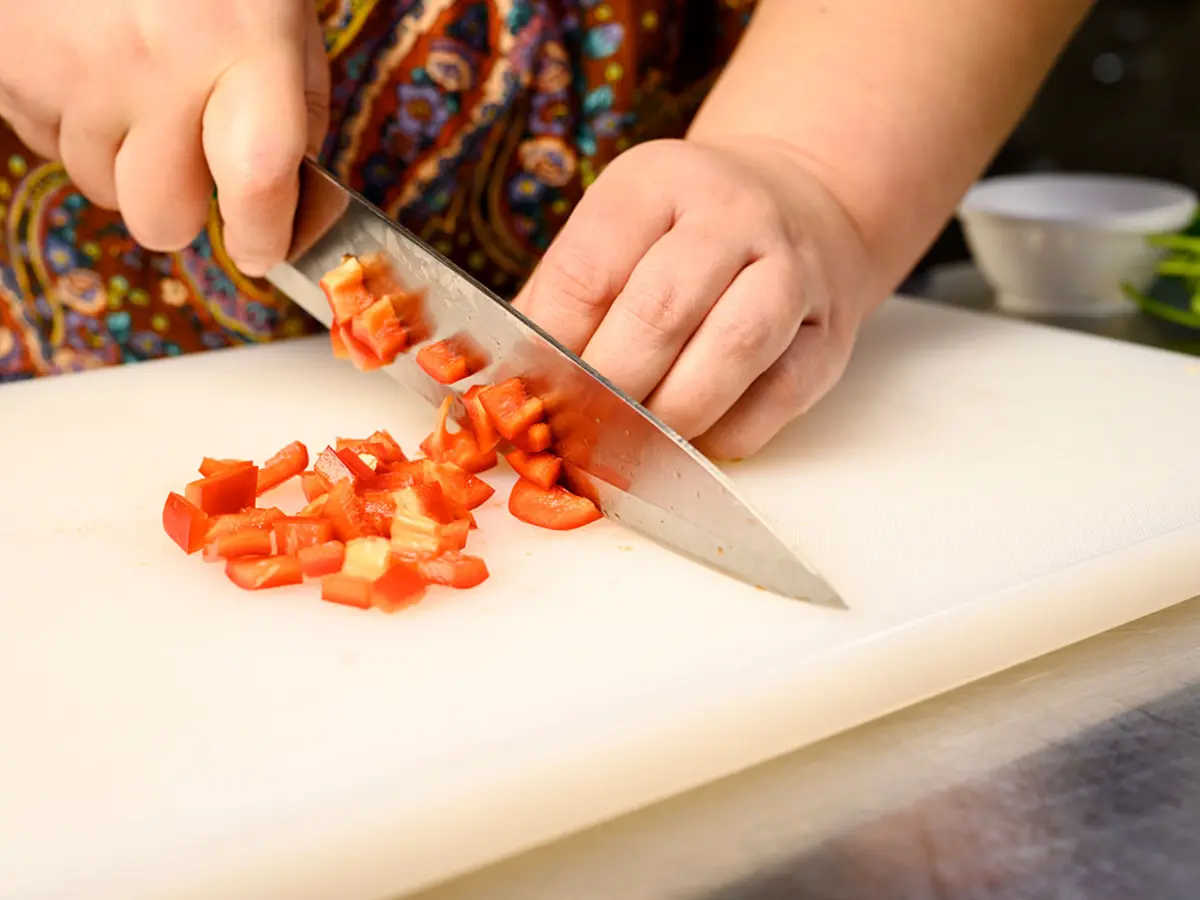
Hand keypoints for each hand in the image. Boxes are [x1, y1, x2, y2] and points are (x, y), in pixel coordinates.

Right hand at [0, 0, 328, 275]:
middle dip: (182, 207)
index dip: (263, 233)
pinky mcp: (10, 68)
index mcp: (240, 41)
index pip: (257, 178)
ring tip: (134, 84)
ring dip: (123, 159)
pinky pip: (46, 146)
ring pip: (102, 188)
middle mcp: (155, 63)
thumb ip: (294, 106)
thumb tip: (288, 200)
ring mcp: (73, 69)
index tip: (262, 247)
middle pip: (163, 218)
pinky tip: (90, 65)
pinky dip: (73, 124)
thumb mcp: (276, 15)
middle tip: (189, 160)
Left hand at [513, 138, 873, 458]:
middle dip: (607, 391)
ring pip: (731, 350)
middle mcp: (732, 213)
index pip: (586, 272)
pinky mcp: (829, 333)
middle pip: (659, 312)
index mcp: (656, 181)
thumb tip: (499, 391)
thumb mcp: (615, 237)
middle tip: (576, 435)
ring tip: (633, 447)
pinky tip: (693, 441)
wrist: (801, 207)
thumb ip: (557, 305)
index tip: (527, 399)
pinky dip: (726, 435)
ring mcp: (793, 270)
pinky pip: (777, 398)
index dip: (550, 349)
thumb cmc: (679, 240)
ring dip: (672, 416)